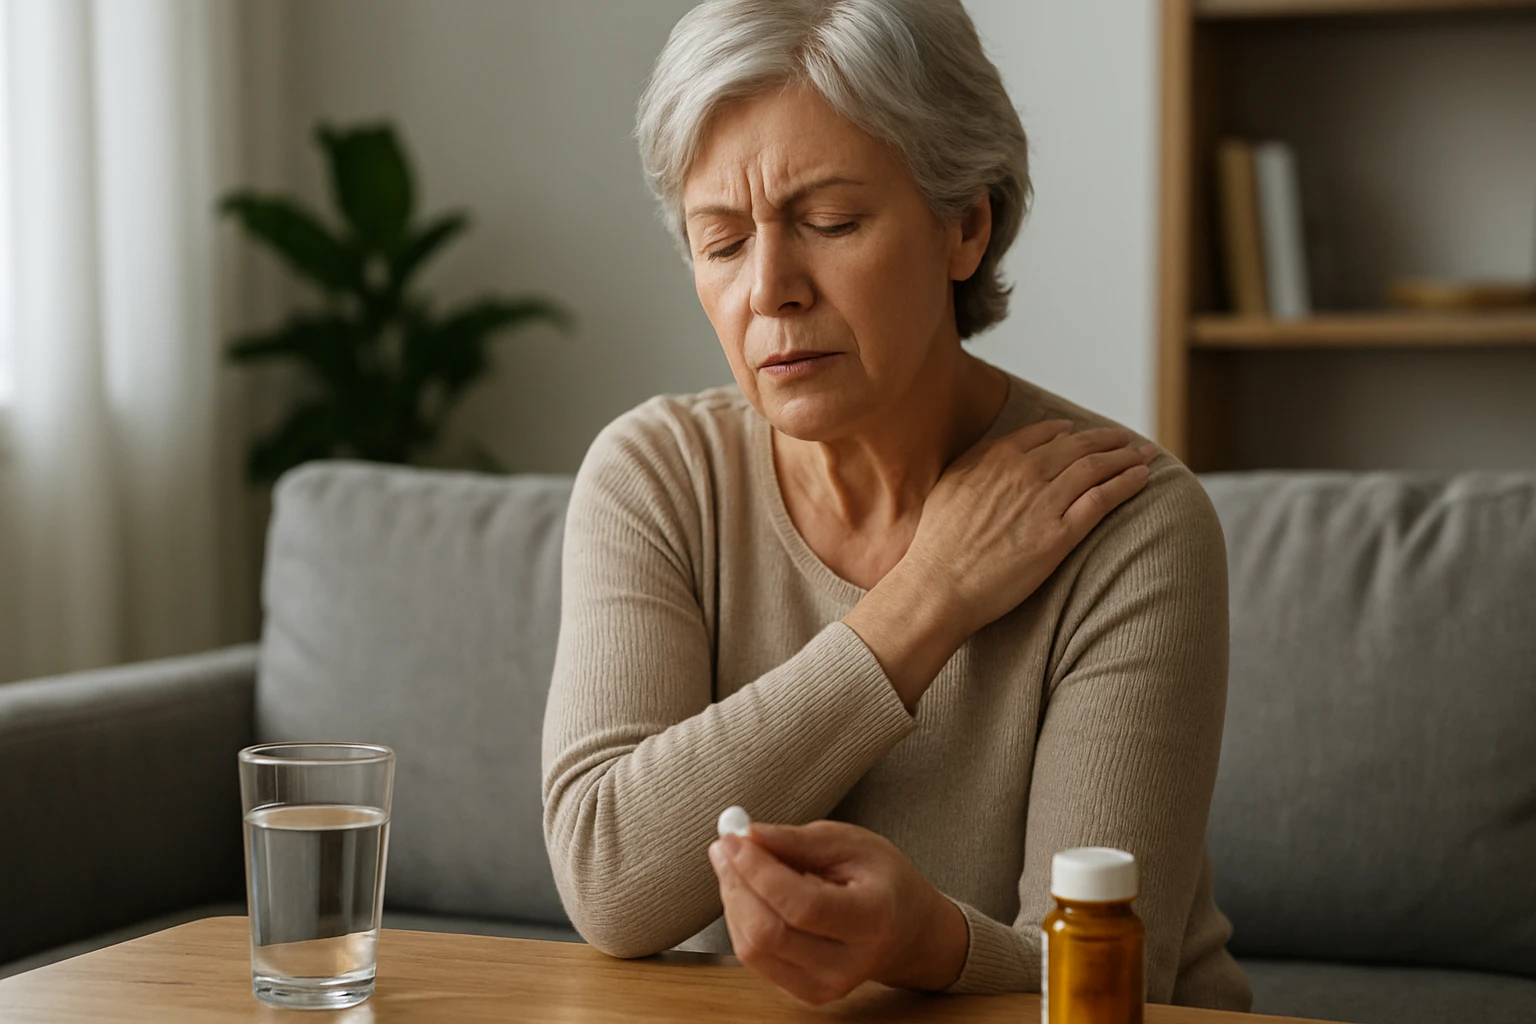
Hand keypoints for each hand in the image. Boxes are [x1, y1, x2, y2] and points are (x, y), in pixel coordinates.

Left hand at [707, 819, 967, 1005]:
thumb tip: (747, 836)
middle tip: (726, 845)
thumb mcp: (852, 844)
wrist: (908, 931)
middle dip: (738, 883)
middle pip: (770, 933)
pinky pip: (753, 957)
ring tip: (739, 863)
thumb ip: (798, 840)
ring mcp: (824, 987)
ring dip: (734, 899)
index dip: (760, 871)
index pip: (803, 906)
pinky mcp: (803, 993)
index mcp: (872, 920)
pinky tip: (751, 892)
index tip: (735, 839)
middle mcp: (848, 964)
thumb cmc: (883, 881)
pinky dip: (741, 918)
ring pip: (752, 948)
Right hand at [902, 419, 1156, 636]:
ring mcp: (1045, 502)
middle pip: (1079, 447)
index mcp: (997, 457)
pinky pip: (1102, 500)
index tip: (1083, 433)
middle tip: (1128, 441)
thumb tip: (1002, 449)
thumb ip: (978, 460)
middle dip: (1109, 440)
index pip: (1046, 433)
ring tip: (1145, 456)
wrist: (939, 584)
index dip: (1070, 432)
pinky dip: (1126, 485)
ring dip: (1126, 458)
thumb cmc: (938, 542)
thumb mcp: (950, 484)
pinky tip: (1142, 479)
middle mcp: (1025, 472)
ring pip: (1096, 468)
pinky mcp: (1059, 535)